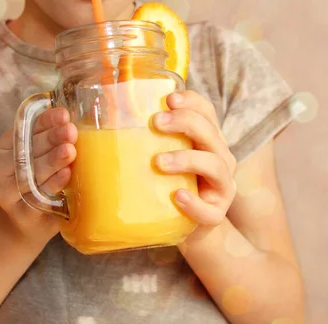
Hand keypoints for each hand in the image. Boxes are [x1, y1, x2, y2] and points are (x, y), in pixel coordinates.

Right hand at [0, 107, 77, 243]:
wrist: (26, 223)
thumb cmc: (40, 182)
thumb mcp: (45, 156)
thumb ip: (60, 136)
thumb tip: (92, 109)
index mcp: (6, 145)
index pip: (27, 127)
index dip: (46, 120)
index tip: (65, 115)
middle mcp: (0, 166)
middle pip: (29, 149)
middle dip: (52, 138)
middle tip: (71, 131)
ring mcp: (7, 190)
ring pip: (31, 172)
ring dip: (52, 160)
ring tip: (70, 151)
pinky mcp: (19, 211)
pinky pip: (38, 195)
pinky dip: (53, 184)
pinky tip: (66, 175)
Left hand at [152, 91, 236, 230]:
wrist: (185, 228)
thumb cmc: (167, 186)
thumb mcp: (160, 157)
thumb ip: (146, 139)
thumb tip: (105, 116)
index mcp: (207, 140)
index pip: (207, 112)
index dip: (192, 102)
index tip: (169, 99)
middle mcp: (220, 158)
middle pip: (211, 133)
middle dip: (185, 122)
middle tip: (156, 122)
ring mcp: (222, 187)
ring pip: (215, 166)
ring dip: (187, 159)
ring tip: (159, 162)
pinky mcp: (216, 214)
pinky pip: (209, 210)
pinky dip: (194, 202)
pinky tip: (177, 197)